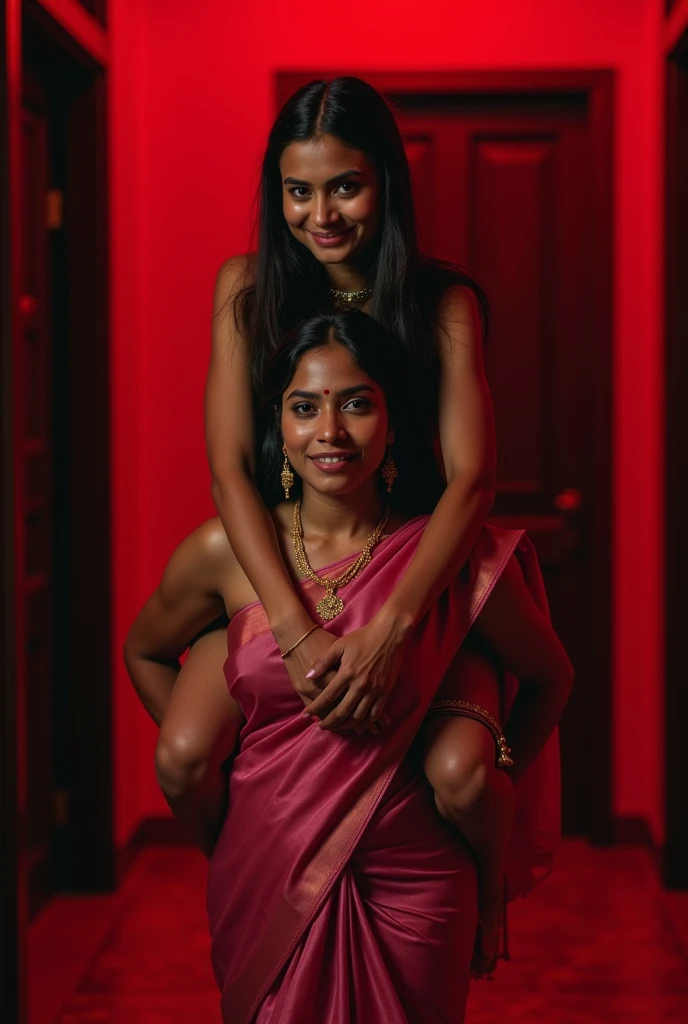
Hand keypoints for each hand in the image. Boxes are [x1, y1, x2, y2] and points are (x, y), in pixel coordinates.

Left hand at [302, 614, 410, 731]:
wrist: (389, 634)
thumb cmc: (362, 637)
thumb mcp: (339, 645)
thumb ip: (323, 662)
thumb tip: (308, 676)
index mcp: (346, 673)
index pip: (327, 696)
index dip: (315, 708)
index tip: (306, 715)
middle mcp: (360, 685)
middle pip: (342, 711)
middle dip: (330, 722)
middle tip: (321, 726)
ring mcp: (374, 690)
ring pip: (358, 716)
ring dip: (346, 725)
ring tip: (337, 727)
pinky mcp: (385, 691)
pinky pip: (375, 713)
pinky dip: (366, 722)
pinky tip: (359, 723)